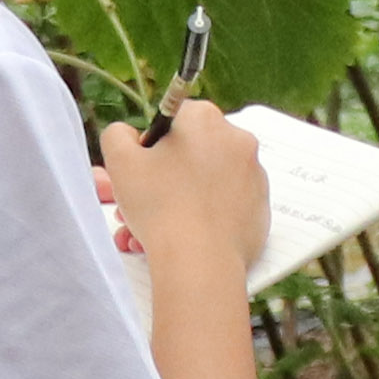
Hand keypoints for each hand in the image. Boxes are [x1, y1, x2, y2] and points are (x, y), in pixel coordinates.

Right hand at [96, 98, 266, 284]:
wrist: (199, 260)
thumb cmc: (160, 207)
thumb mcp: (120, 161)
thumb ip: (118, 135)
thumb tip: (127, 134)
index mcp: (205, 119)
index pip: (173, 121)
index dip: (151, 147)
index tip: (142, 171)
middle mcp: (237, 140)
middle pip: (191, 154)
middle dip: (162, 179)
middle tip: (141, 204)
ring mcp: (253, 175)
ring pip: (206, 183)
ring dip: (178, 201)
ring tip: (153, 229)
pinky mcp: (260, 207)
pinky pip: (225, 206)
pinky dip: (204, 217)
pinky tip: (182, 236)